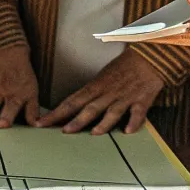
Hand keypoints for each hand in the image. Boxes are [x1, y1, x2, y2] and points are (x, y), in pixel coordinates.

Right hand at [0, 45, 40, 126]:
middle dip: (6, 116)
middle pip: (10, 107)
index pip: (31, 108)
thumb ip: (32, 109)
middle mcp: (12, 92)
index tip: (31, 126)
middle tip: (1, 126)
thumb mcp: (32, 90)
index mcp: (26, 94)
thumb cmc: (21, 76)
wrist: (8, 54)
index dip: (31, 117)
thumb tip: (35, 125)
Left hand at [34, 49, 165, 134]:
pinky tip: (128, 131)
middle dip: (76, 120)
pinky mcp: (142, 99)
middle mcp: (108, 93)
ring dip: (104, 122)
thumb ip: (90, 93)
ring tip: (94, 134)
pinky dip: (134, 121)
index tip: (40, 123)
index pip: (72, 101)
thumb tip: (73, 108)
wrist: (148, 56)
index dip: (56, 113)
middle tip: (63, 132)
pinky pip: (138, 111)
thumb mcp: (102, 77)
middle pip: (89, 108)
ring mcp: (125, 96)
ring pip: (112, 111)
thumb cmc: (122, 67)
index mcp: (95, 87)